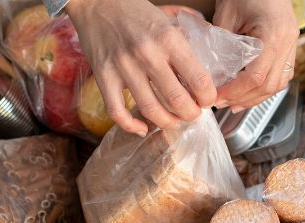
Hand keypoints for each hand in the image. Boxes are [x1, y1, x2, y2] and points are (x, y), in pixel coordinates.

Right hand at [67, 0, 215, 134]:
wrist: (96, 3)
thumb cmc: (134, 11)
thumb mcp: (167, 18)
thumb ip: (186, 39)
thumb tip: (205, 63)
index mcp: (168, 39)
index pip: (198, 79)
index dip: (207, 97)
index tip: (207, 100)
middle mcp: (147, 54)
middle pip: (176, 100)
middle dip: (190, 114)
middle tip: (193, 114)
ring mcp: (123, 67)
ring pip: (150, 110)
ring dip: (167, 123)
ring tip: (174, 122)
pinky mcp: (103, 77)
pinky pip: (117, 111)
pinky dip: (131, 126)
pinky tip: (142, 128)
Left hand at [213, 0, 298, 111]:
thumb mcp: (227, 14)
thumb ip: (221, 43)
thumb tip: (212, 71)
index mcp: (273, 34)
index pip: (256, 76)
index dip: (236, 91)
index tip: (218, 97)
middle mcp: (287, 42)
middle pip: (269, 85)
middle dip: (244, 99)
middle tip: (223, 103)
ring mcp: (292, 44)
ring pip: (278, 83)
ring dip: (257, 97)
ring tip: (235, 103)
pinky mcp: (290, 46)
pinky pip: (282, 75)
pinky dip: (266, 86)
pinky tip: (251, 92)